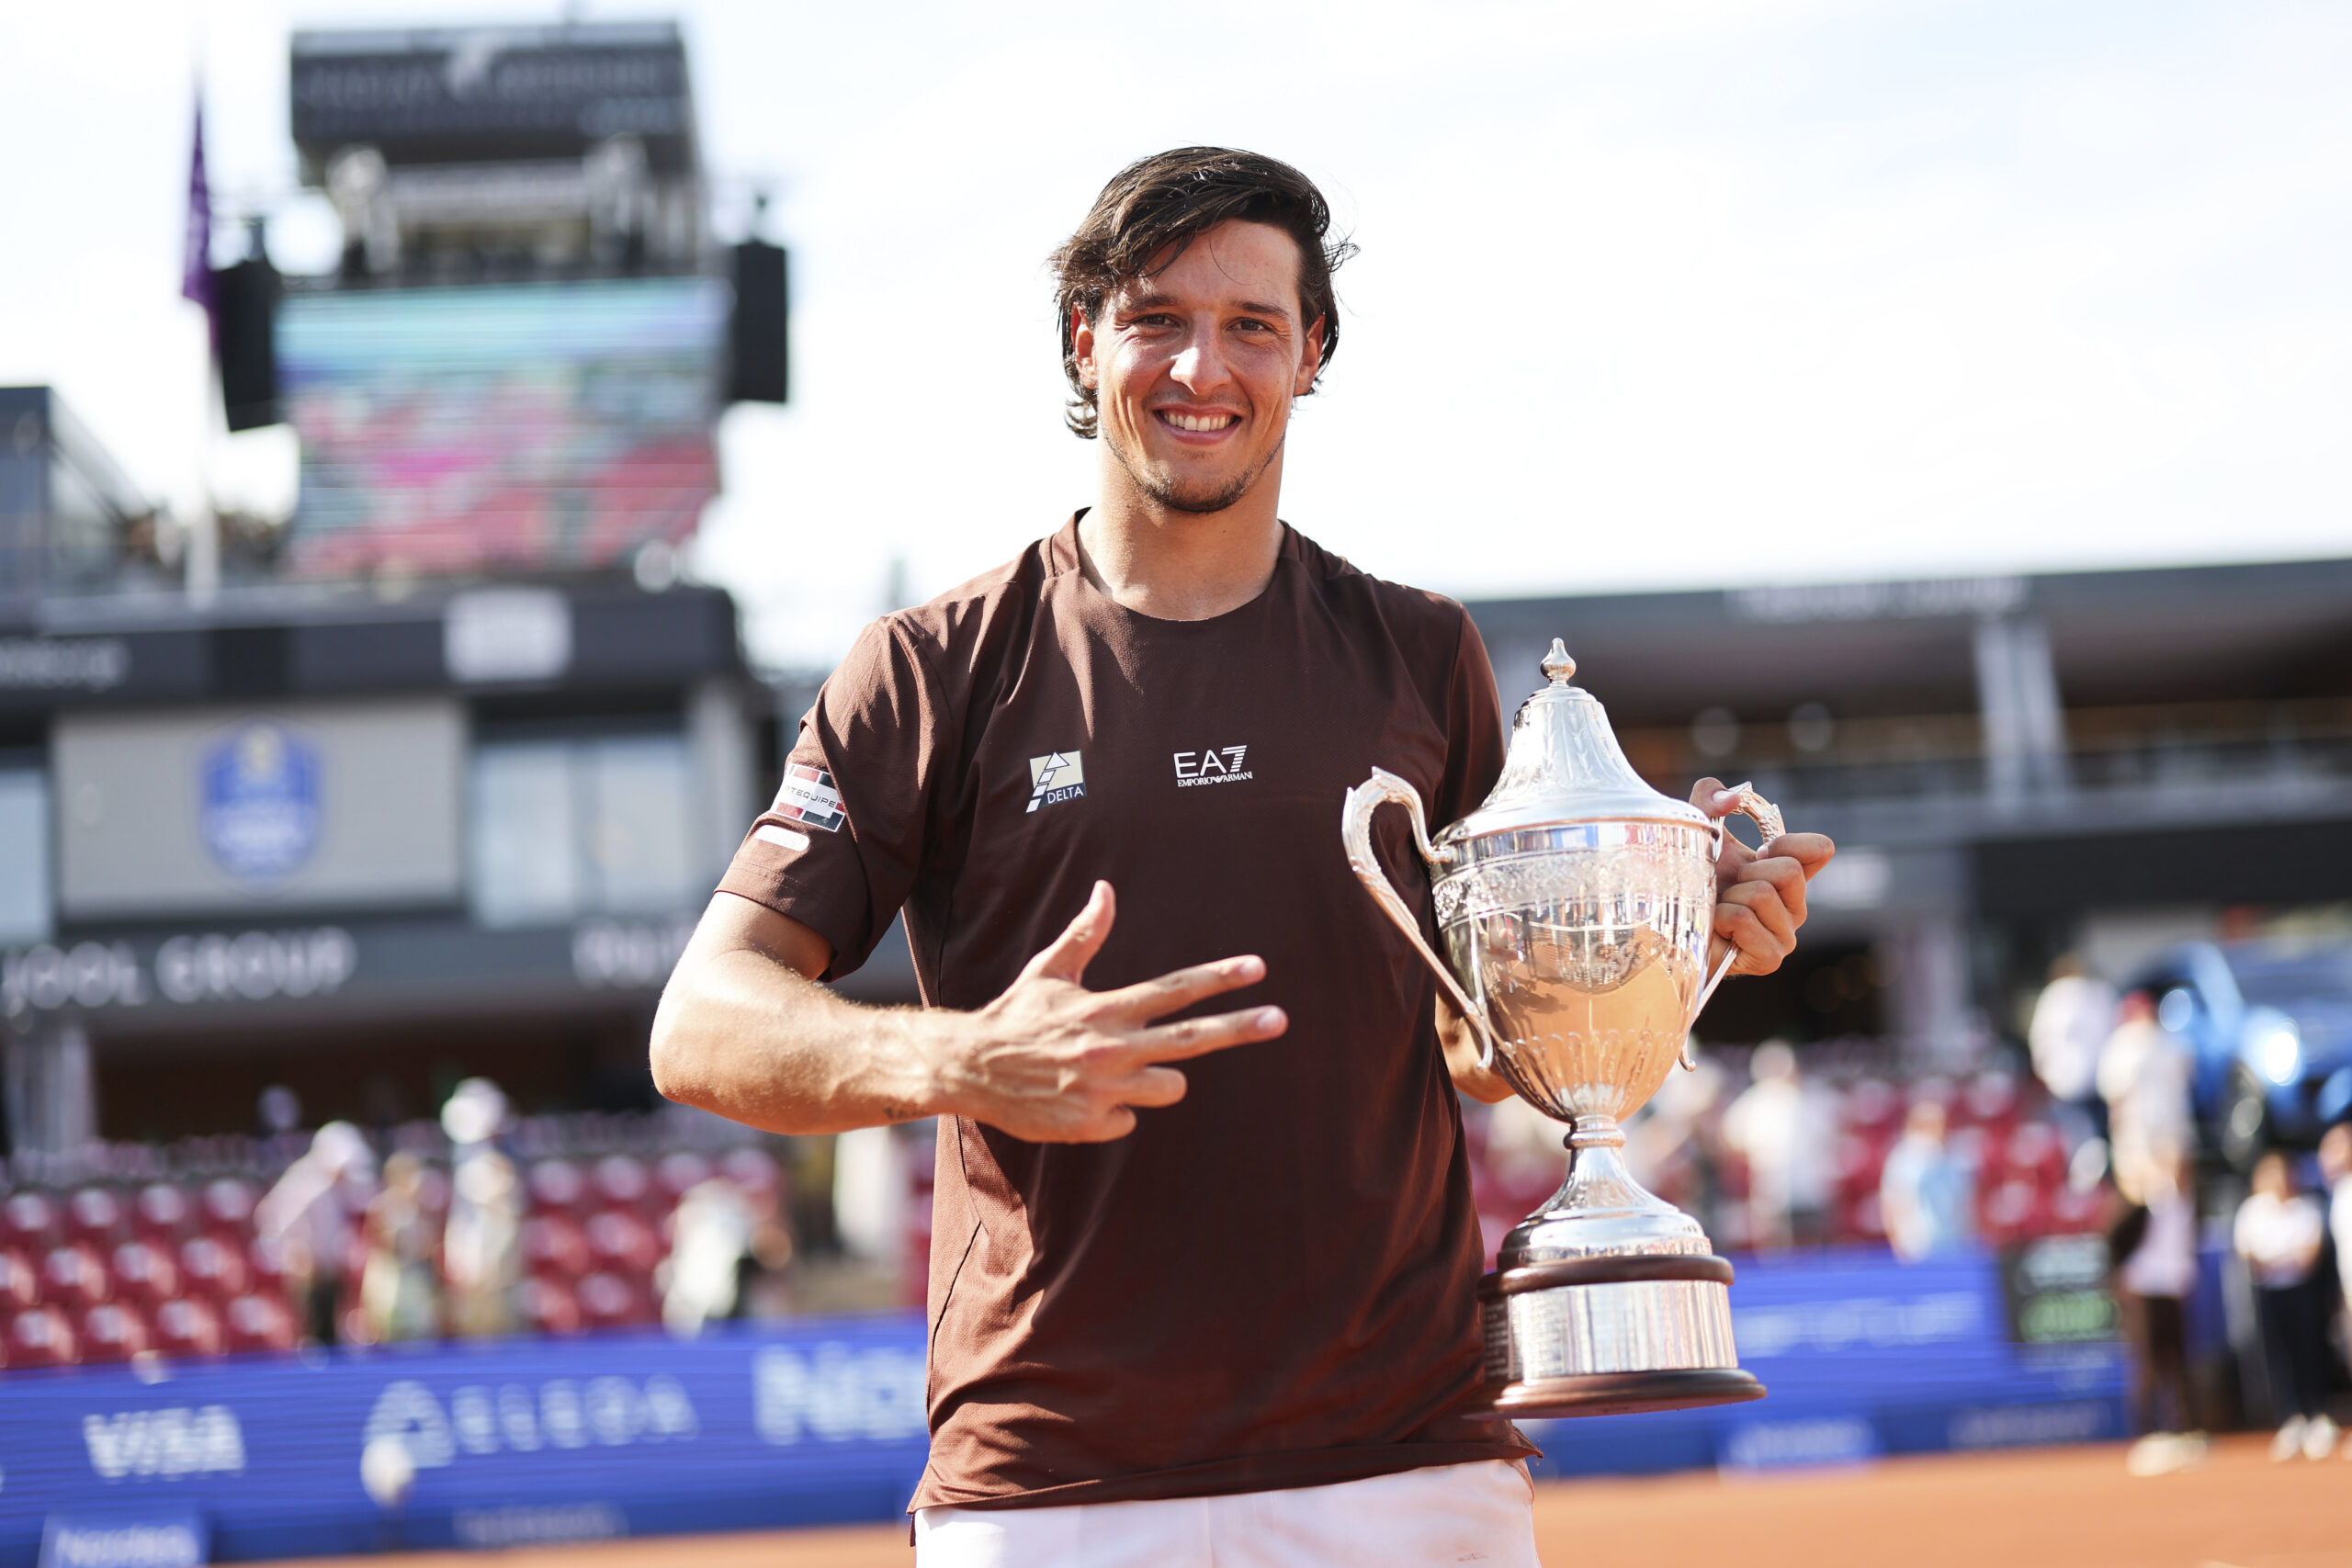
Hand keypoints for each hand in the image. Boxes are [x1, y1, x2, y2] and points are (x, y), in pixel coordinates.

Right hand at [940, 881, 1287, 1141]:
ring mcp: (1104, 1089)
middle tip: (1281, 1018)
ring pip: (1169, 1087)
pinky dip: (1113, 1110)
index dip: (1218, 978)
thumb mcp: (1049, 970)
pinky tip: (1080, 1096)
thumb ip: (1086, 934)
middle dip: (1239, 1027)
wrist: (970, 1069)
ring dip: (1155, 1079)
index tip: (1258, 968)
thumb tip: (1106, 888)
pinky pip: (1129, 1119)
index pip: (1173, 990)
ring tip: (1113, 1069)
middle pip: (1190, 1038)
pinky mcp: (1091, 1124)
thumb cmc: (1015, 1016)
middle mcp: (1111, 1048)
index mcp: (1105, 1008)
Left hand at [1691, 777, 1835, 977]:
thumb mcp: (1698, 828)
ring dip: (1728, 896)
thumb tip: (1734, 796)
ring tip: (1717, 908)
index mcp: (1788, 875)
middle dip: (1745, 871)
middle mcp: (1793, 907)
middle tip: (1727, 887)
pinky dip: (1720, 916)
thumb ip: (1711, 796)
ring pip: (1764, 894)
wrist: (1663, 922)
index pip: (1821, 850)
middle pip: (1789, 871)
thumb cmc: (1687, 878)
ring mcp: (1784, 936)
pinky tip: (1715, 927)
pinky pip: (1744, 918)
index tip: (1759, 851)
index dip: (1789, 842)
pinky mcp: (1769, 959)